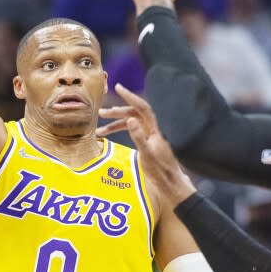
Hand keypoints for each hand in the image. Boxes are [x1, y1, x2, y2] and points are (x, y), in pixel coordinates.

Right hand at [97, 84, 195, 209]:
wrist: (170, 184)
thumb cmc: (160, 172)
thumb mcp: (147, 155)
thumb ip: (139, 137)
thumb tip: (130, 119)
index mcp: (153, 130)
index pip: (141, 108)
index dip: (130, 96)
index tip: (118, 87)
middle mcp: (152, 130)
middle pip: (133, 115)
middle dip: (117, 113)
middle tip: (101, 112)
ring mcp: (150, 137)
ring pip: (131, 124)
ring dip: (115, 125)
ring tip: (100, 130)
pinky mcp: (147, 144)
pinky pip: (132, 133)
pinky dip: (121, 133)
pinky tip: (111, 136)